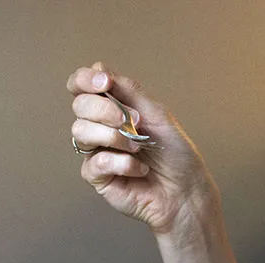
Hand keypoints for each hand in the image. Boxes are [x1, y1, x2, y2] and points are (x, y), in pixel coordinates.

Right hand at [66, 62, 221, 233]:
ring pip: (80, 132)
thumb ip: (130, 91)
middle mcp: (101, 127)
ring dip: (114, 137)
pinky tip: (139, 168)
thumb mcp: (158, 114)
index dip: (86, 80)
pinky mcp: (98, 176)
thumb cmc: (176, 154)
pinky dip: (120, 163)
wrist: (185, 191)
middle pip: (79, 105)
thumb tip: (102, 69)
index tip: (106, 83)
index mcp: (113, 108)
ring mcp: (97, 151)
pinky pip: (94, 163)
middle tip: (134, 123)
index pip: (82, 86)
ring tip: (139, 148)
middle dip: (104, 110)